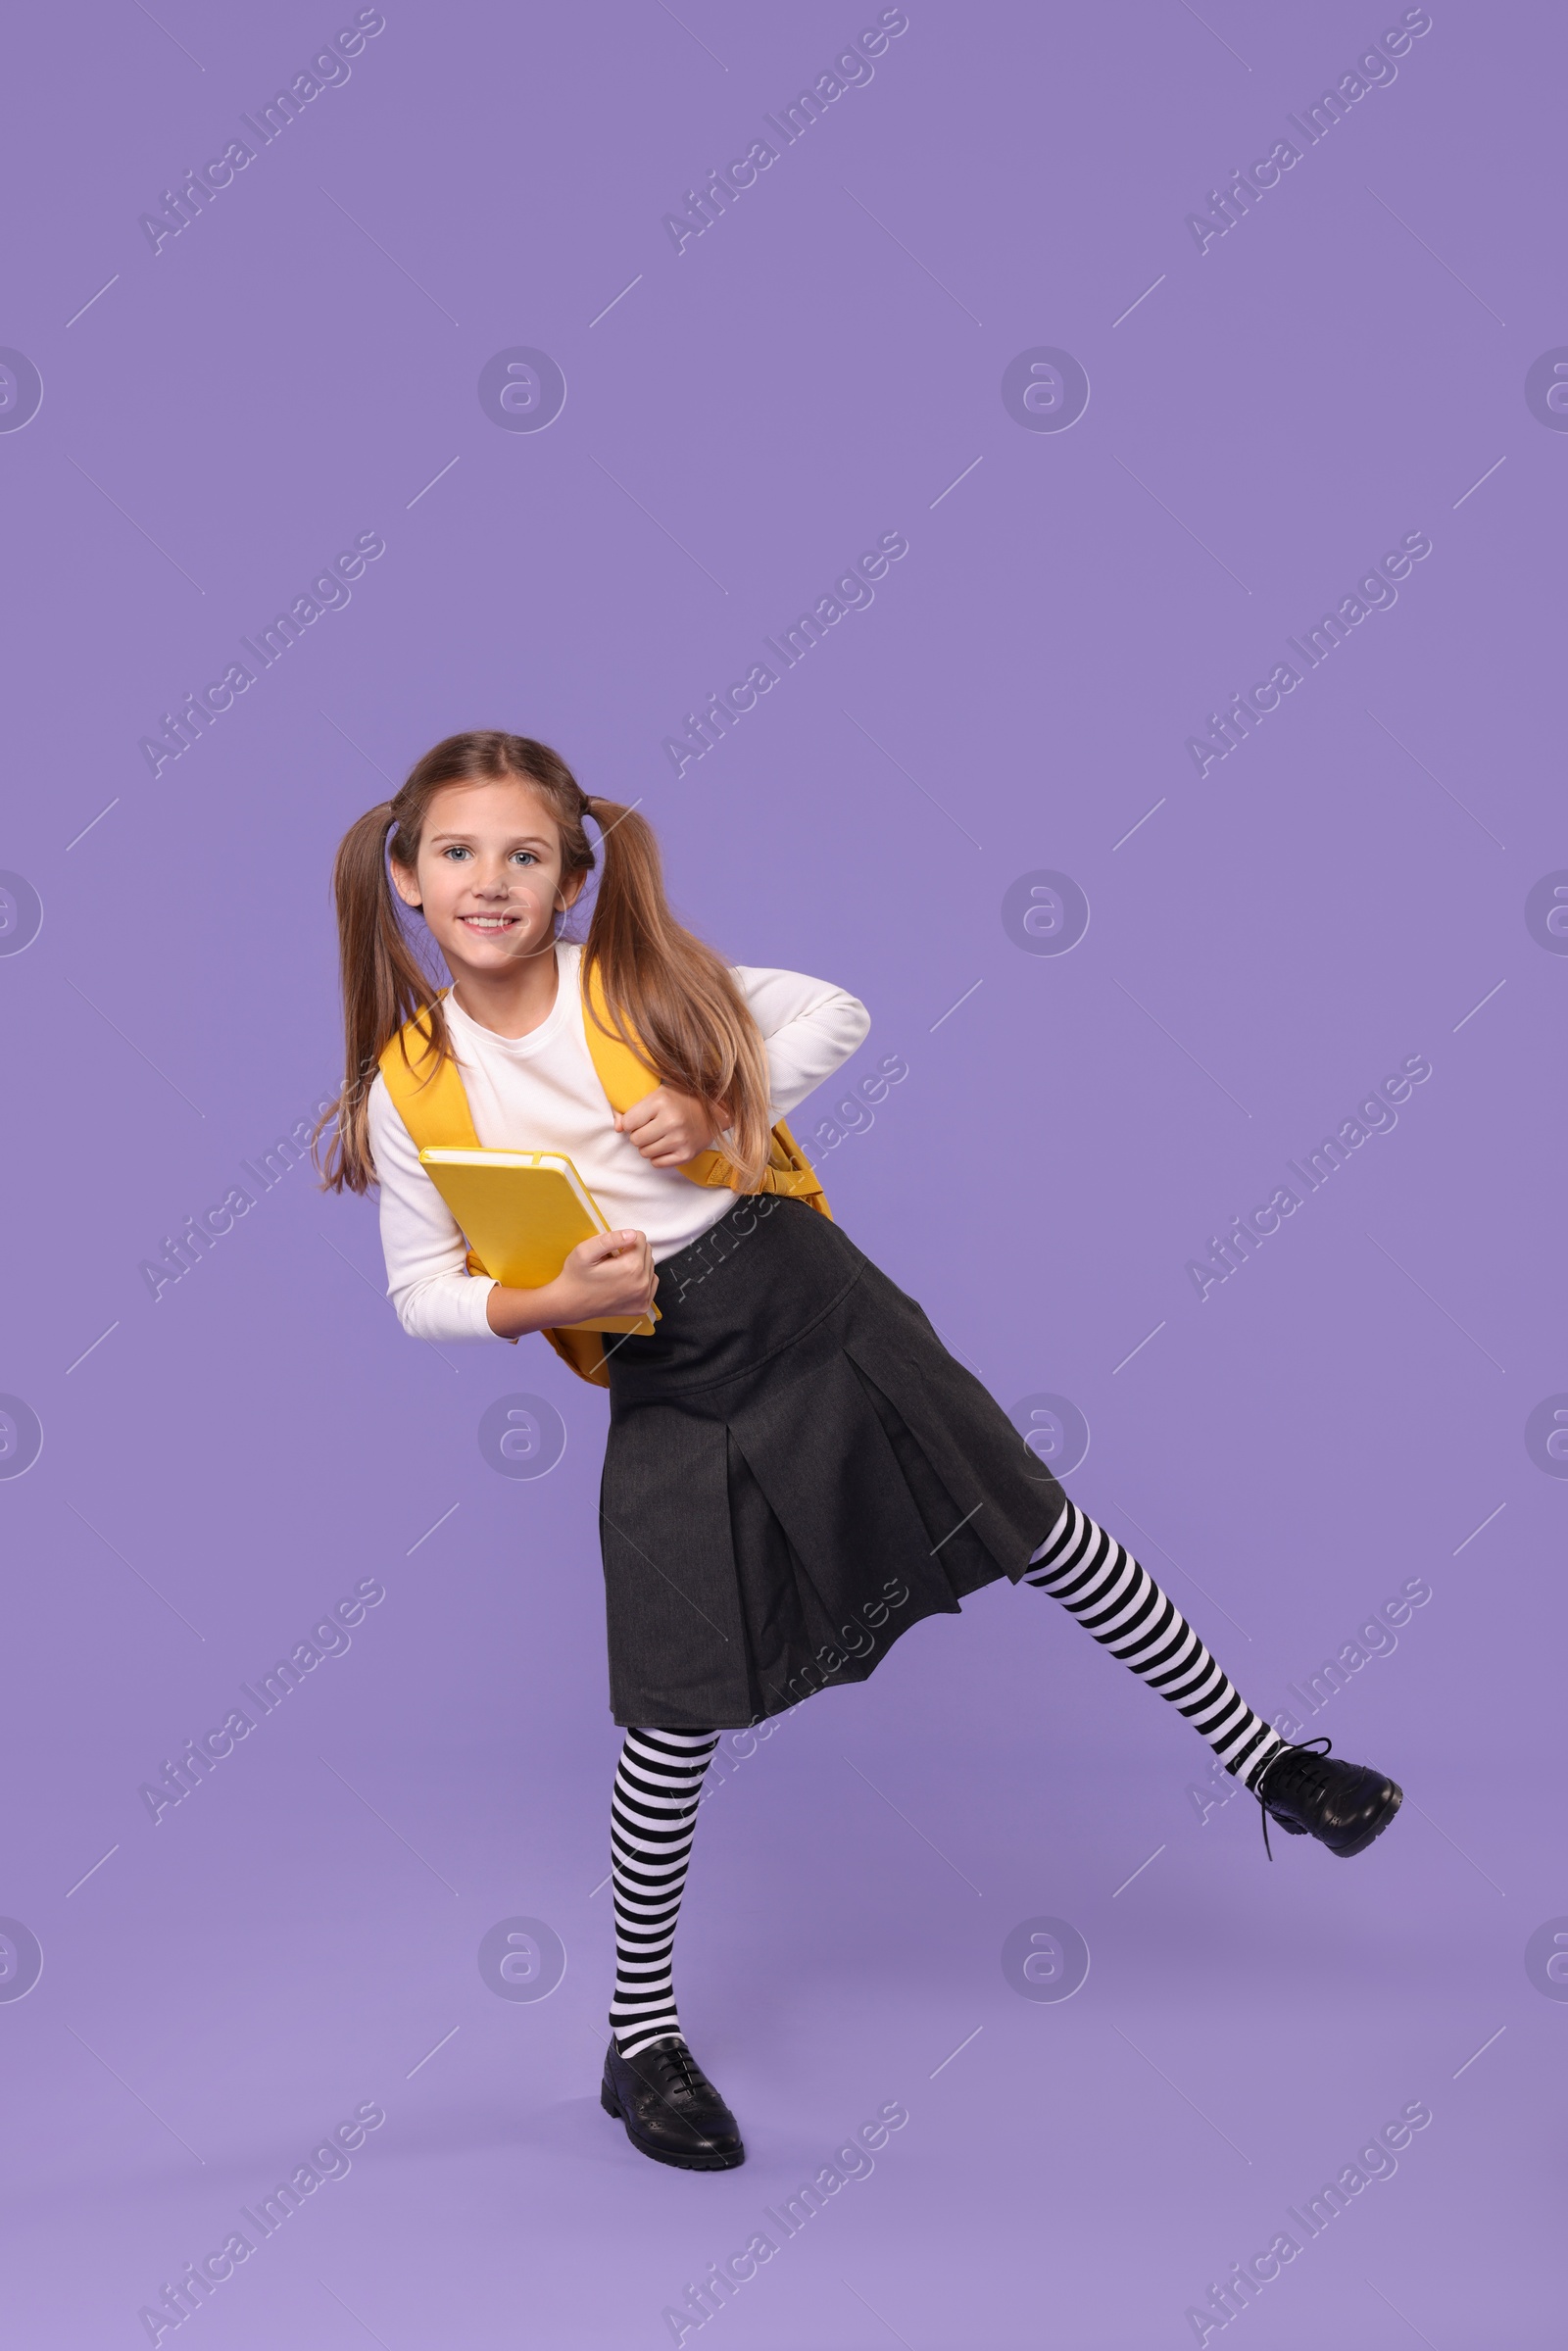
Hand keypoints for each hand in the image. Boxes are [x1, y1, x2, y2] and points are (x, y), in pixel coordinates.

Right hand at [486, 1229, 655, 1338]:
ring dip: (633, 1263)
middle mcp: (643, 1285)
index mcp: (630, 1269)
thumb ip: (607, 1240)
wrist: (566, 1307)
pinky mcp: (642, 1307)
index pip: (639, 1238)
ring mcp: (644, 1298)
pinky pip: (649, 1281)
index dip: (620, 1239)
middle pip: (646, 1251)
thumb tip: (630, 1234)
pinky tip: (616, 1282)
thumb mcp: (583, 1253)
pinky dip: (637, 1278)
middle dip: (628, 1251)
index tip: (604, 1250)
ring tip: (609, 1272)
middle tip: (604, 1262)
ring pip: (648, 1266)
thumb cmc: (571, 1277)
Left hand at [615, 1084, 720, 1167]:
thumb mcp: (656, 1094)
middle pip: (635, 1140)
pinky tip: (667, 1145)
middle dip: (639, 1135)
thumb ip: (631, 1109)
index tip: (642, 1118)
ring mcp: (680, 1139)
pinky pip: (657, 1163)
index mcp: (661, 1101)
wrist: (714, 1112)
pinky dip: (658, 1157)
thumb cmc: (680, 1101)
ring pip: (645, 1153)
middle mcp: (671, 1121)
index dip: (632, 1121)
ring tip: (660, 1136)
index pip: (628, 1122)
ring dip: (648, 1146)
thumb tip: (617, 1127)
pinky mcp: (686, 1154)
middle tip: (651, 1128)